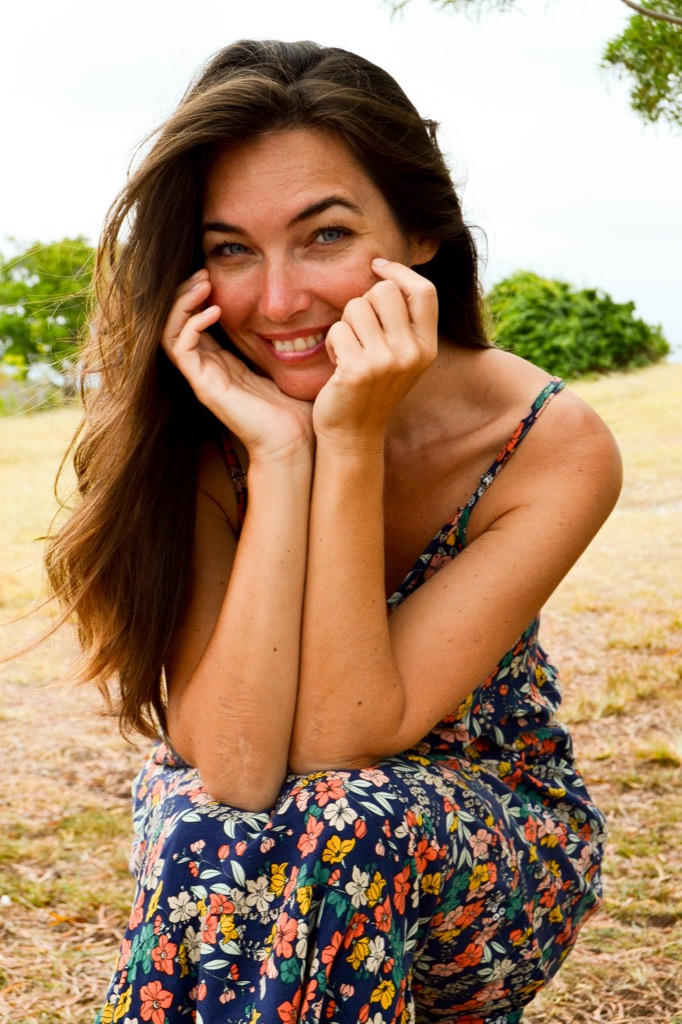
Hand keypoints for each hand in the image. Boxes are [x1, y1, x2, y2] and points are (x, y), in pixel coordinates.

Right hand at [161, 270, 313, 462]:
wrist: (294, 442)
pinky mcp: (203, 386)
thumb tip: (300, 315)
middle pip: (176, 323)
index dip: (198, 297)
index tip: (213, 275)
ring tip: (201, 284)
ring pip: (170, 332)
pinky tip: (213, 311)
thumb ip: (282, 341)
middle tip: (202, 273)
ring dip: (181, 304)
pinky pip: (180, 349)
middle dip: (185, 294)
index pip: (195, 322)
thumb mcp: (286, 364)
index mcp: (223, 363)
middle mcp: (207, 368)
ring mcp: (202, 378)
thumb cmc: (295, 409)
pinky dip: (191, 325)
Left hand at [312, 259, 437, 446]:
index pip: (424, 291)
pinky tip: (337, 363)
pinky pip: (337, 329)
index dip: (399, 271)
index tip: (377, 266)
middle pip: (384, 291)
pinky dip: (331, 342)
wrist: (354, 433)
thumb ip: (402, 321)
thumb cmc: (372, 388)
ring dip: (345, 324)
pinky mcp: (358, 370)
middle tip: (359, 329)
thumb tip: (385, 270)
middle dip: (364, 302)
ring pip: (356, 307)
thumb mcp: (401, 356)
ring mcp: (386, 362)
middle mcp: (411, 353)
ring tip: (348, 349)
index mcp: (427, 348)